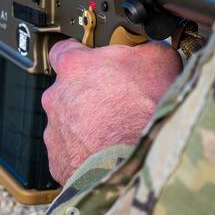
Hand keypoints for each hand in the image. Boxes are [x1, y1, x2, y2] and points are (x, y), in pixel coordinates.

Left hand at [41, 38, 181, 185]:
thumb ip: (146, 49)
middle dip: (90, 95)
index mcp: (75, 67)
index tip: (94, 61)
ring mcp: (55, 132)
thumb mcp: (159, 61)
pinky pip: (71, 153)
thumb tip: (150, 50)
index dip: (82, 56)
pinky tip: (110, 153)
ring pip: (69, 123)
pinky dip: (87, 153)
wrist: (135, 164)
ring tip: (118, 133)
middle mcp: (57, 97)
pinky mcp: (59, 162)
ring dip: (89, 126)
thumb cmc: (144, 114)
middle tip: (119, 103)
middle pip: (69, 90)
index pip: (64, 50)